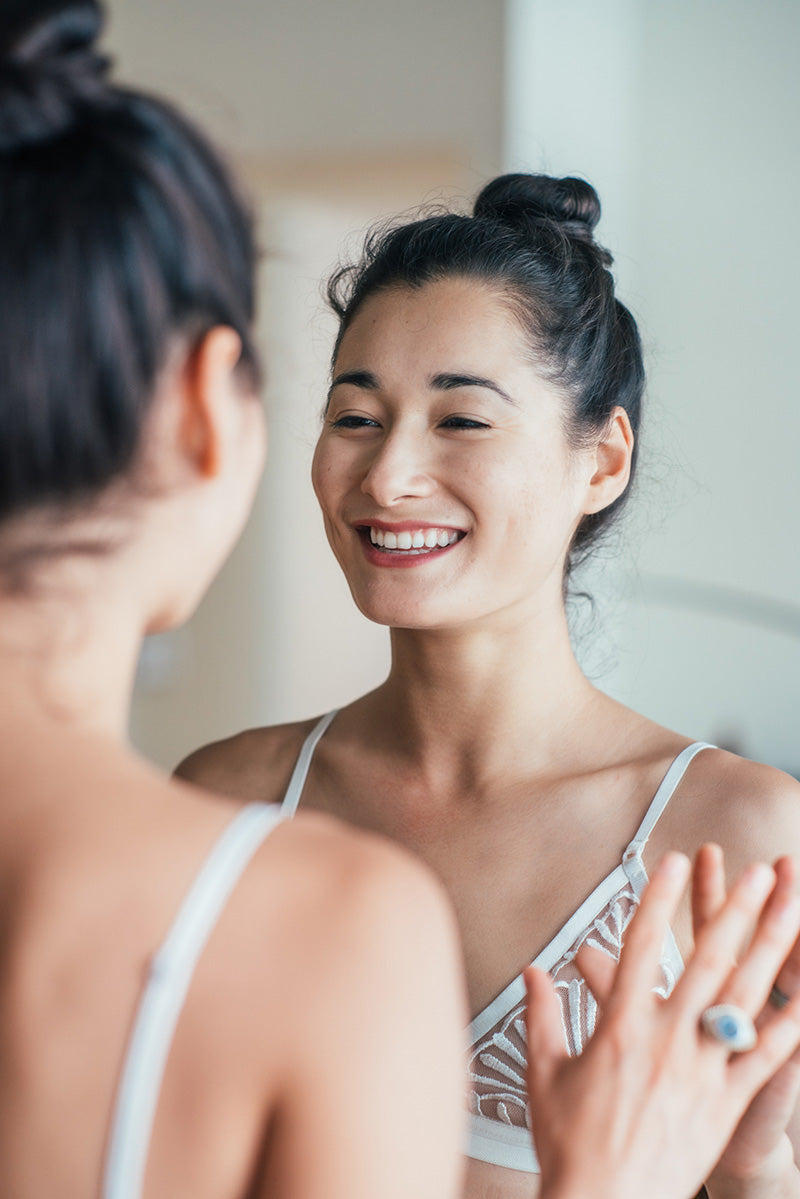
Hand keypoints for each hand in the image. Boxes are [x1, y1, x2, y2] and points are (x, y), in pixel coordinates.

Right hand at [526, 850, 799, 1198]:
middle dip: (736, 911)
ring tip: (791, 912)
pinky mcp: (726, 1104)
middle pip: (708, 962)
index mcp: (619, 1028)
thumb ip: (542, 1015)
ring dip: (771, 949)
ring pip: (745, 998)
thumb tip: (533, 974)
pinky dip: (790, 1026)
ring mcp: (701, 1071)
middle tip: (759, 873)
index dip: (659, 899)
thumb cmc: (571, 1147)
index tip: (674, 862)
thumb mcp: (545, 1073)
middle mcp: (666, 1040)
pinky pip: (764, 1058)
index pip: (643, 945)